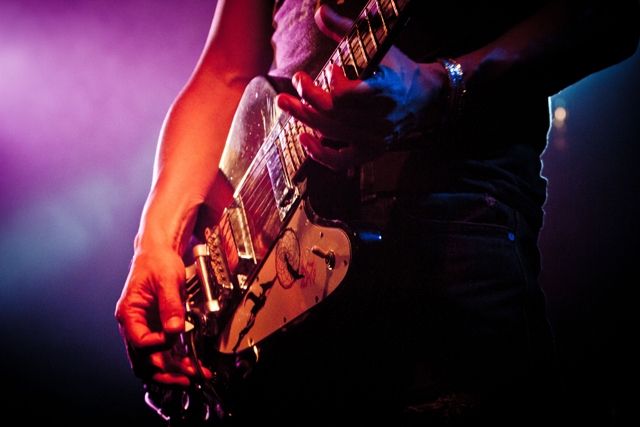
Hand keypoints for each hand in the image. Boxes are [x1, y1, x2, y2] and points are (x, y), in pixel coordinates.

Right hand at [115, 246, 209, 385]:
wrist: (158, 254)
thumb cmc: (156, 262)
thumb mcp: (166, 280)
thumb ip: (170, 305)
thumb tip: (175, 328)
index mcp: (129, 314)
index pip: (140, 342)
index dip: (160, 344)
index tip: (177, 336)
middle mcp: (133, 326)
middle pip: (143, 362)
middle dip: (165, 374)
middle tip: (187, 379)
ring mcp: (144, 330)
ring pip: (153, 362)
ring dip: (172, 372)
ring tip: (194, 376)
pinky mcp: (156, 330)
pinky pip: (164, 353)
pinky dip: (177, 361)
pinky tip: (192, 365)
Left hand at [276, 5, 446, 169]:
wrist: (425, 97)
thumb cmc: (398, 69)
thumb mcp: (379, 46)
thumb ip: (346, 31)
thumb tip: (320, 12)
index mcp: (386, 90)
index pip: (348, 96)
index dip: (331, 84)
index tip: (330, 69)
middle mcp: (381, 118)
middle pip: (334, 114)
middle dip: (307, 97)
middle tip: (294, 82)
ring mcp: (375, 139)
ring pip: (331, 132)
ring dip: (304, 118)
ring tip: (285, 102)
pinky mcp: (370, 152)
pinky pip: (341, 161)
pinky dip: (319, 154)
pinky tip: (304, 138)